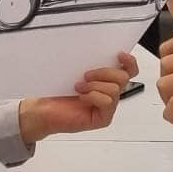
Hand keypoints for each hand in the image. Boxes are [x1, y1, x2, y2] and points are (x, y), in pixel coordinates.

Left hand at [18, 52, 139, 142]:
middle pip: (124, 77)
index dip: (129, 62)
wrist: (43, 109)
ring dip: (94, 85)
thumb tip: (101, 52)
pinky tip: (81, 98)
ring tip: (79, 88)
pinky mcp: (103, 119)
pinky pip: (107, 102)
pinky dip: (92, 96)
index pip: (129, 70)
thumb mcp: (76, 71)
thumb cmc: (57, 91)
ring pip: (115, 89)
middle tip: (86, 75)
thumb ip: (92, 64)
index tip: (119, 54)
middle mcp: (110, 94)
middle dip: (104, 72)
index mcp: (107, 80)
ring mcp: (108, 107)